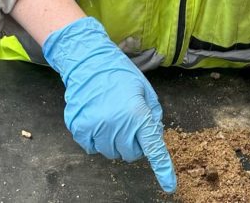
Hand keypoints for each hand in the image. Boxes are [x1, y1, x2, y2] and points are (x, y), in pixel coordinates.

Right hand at [42, 17, 176, 192]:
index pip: (153, 148)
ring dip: (114, 142)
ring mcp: (97, 129)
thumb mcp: (145, 90)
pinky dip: (97, 139)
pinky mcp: (80, 130)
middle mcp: (117, 125)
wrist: (88, 62)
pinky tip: (97, 120)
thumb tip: (153, 136)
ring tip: (111, 118)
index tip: (170, 186)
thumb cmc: (119, 74)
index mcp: (137, 114)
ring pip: (111, 153)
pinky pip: (92, 148)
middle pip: (130, 154)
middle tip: (128, 122)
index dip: (163, 169)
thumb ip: (152, 115)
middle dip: (133, 142)